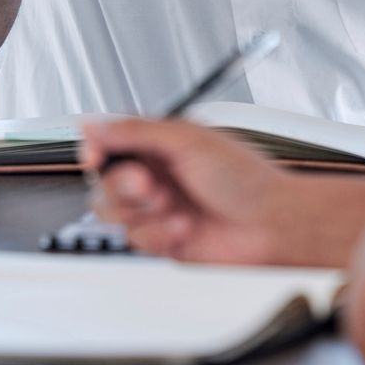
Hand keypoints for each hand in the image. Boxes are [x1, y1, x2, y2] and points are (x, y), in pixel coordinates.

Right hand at [83, 119, 315, 264]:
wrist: (271, 226)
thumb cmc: (246, 179)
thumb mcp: (188, 140)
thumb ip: (136, 131)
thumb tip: (93, 124)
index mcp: (162, 144)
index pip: (111, 143)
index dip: (96, 150)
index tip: (95, 157)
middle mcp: (157, 175)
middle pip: (105, 180)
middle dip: (123, 186)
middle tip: (149, 186)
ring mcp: (158, 209)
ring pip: (115, 213)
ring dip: (142, 211)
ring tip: (172, 206)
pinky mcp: (163, 239)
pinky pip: (135, 239)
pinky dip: (158, 234)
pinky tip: (184, 227)